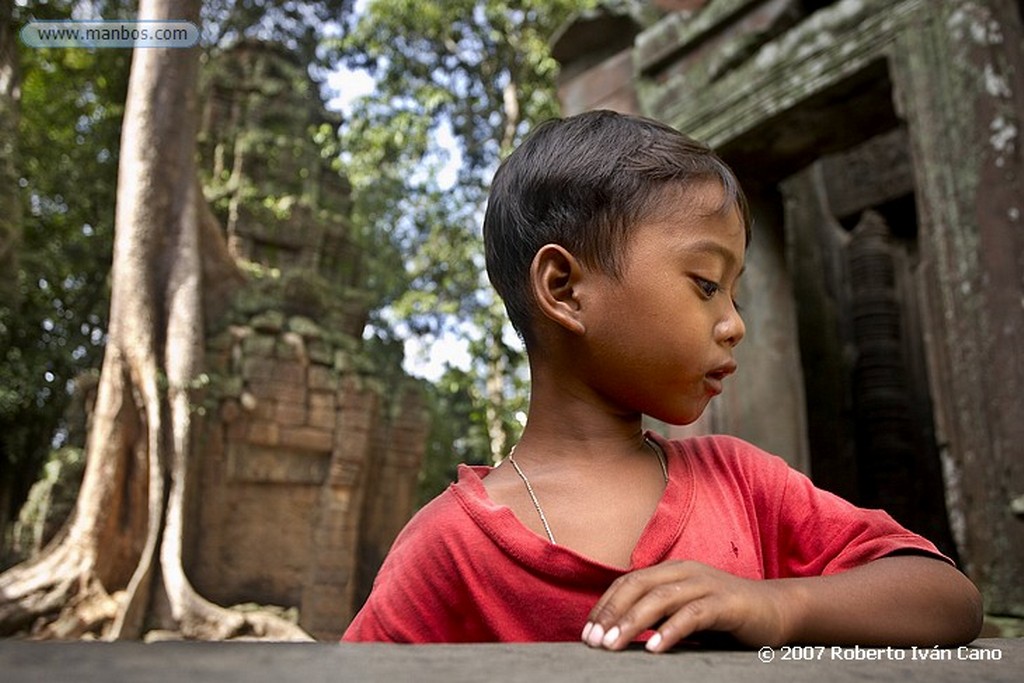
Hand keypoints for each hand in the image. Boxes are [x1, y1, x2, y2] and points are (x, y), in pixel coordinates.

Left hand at [582, 560, 790, 652]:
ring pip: (660, 599)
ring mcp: (706, 585)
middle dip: (612, 613)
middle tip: (594, 641)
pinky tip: (654, 648)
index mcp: (672, 571)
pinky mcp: (726, 603)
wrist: (777, 611)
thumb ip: (658, 617)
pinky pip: (693, 615)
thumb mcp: (685, 612)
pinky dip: (671, 630)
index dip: (605, 605)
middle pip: (638, 586)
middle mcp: (685, 572)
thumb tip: (619, 635)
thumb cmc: (726, 617)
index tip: (587, 632)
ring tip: (614, 645)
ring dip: (633, 623)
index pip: (628, 582)